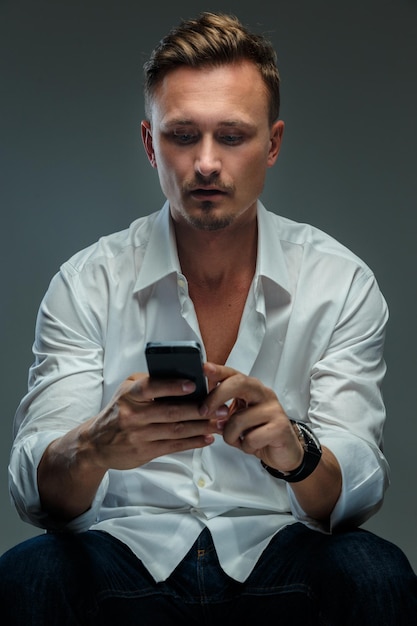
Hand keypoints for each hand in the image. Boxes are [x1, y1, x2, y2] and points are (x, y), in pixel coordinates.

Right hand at [84, 372, 224, 470]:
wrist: (96, 444)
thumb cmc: (118, 411)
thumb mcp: (126, 391)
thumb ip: (148, 382)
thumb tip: (180, 376)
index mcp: (129, 395)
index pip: (151, 387)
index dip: (172, 386)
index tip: (193, 384)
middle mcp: (133, 415)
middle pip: (171, 412)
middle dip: (199, 410)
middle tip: (220, 407)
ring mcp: (139, 435)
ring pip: (176, 430)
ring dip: (201, 426)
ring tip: (219, 422)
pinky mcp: (145, 452)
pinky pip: (173, 446)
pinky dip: (193, 442)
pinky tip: (207, 437)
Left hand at [201, 362, 303, 472]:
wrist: (284, 452)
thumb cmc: (257, 432)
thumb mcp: (236, 418)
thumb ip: (221, 410)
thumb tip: (200, 406)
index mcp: (251, 389)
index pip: (233, 374)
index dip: (219, 371)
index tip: (205, 368)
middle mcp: (263, 394)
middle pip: (238, 383)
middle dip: (217, 396)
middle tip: (204, 411)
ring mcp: (273, 409)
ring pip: (238, 419)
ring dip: (230, 435)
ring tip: (238, 439)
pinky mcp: (280, 427)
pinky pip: (251, 438)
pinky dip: (245, 446)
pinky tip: (252, 445)